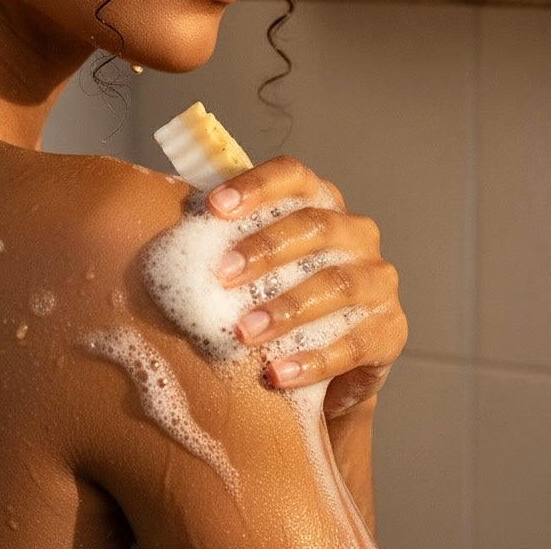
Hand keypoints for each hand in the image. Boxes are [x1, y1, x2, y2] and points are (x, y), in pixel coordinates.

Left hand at [207, 156, 406, 416]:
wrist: (327, 363)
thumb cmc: (274, 295)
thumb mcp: (251, 262)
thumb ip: (221, 238)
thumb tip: (159, 218)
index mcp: (320, 202)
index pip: (293, 176)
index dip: (254, 186)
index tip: (212, 207)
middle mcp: (356, 233)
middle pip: (314, 227)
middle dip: (263, 249)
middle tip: (221, 275)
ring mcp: (378, 280)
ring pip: (337, 284)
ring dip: (285, 308)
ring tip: (243, 332)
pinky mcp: (391, 330)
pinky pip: (354, 342)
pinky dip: (313, 358)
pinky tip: (277, 373)